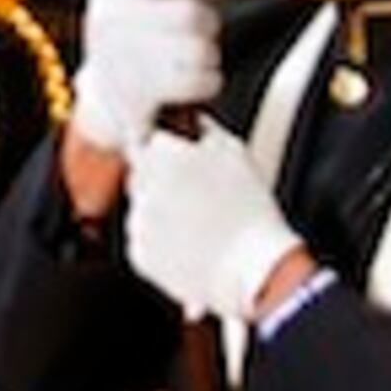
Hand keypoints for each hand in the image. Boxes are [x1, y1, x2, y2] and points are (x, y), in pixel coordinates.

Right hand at [72, 0, 223, 155]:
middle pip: (188, 13)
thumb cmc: (137, 34)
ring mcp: (123, 59)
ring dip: (208, 53)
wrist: (109, 94)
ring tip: (194, 55)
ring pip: (200, 48)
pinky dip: (208, 80)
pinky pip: (201, 81)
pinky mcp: (141, 95)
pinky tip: (194, 78)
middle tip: (197, 30)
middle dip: (205, 23)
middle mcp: (110, 21)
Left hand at [122, 121, 301, 322]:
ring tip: (200, 224)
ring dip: (162, 212)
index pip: (149, 142)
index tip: (182, 164)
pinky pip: (144, 240)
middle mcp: (142, 186)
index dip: (168, 153)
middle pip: (141, 174)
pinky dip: (161, 242)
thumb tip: (191, 121)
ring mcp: (137, 221)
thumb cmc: (250, 211)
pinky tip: (191, 244)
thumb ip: (204, 128)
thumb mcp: (235, 153)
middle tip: (196, 197)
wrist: (253, 269)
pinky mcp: (139, 253)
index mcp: (162, 155)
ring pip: (142, 208)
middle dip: (161, 180)